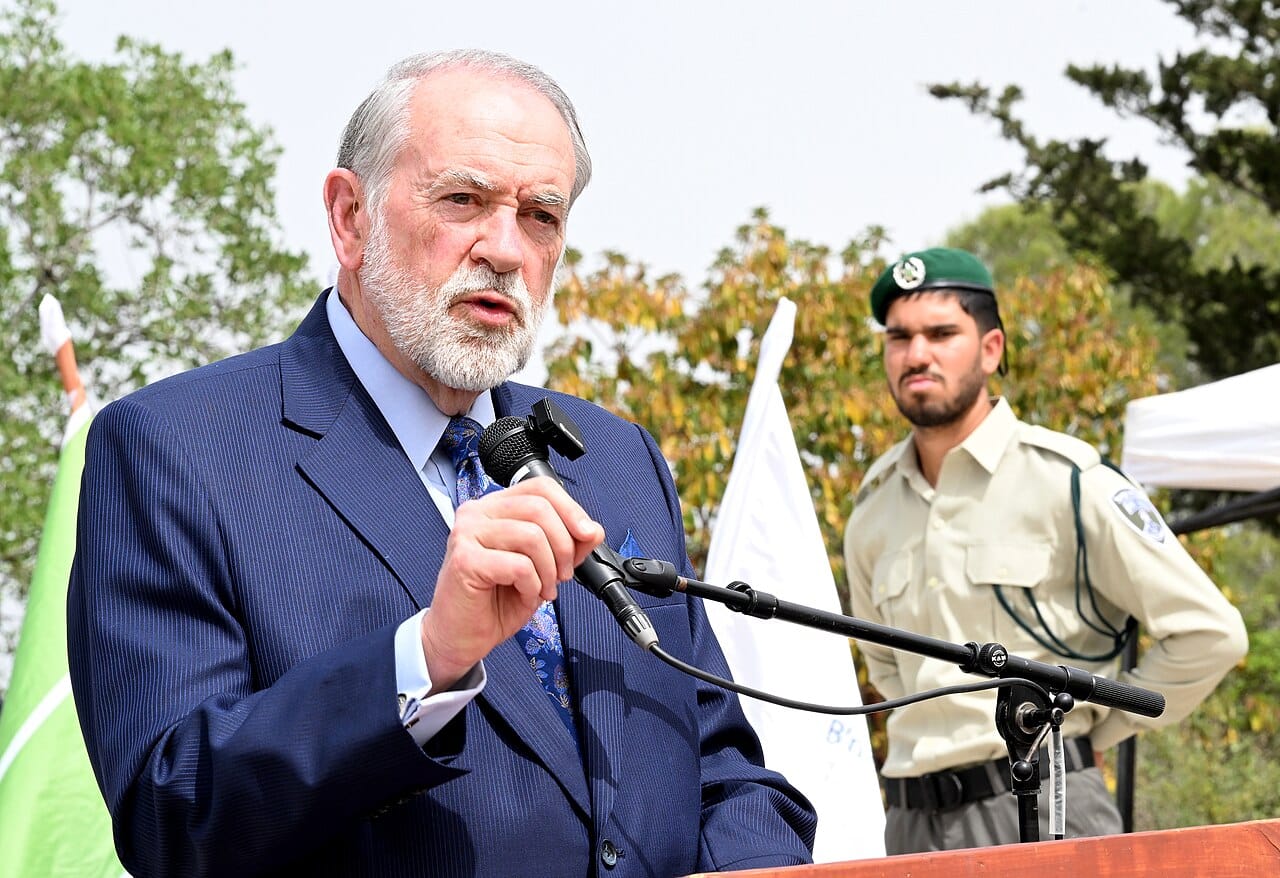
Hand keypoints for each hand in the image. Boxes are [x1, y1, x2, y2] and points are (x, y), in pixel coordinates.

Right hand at [420, 477, 603, 690]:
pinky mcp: (464, 560)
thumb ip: (567, 545)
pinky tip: (524, 594)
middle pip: (539, 508)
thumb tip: (593, 530)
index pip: (540, 487)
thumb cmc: (494, 601)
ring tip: (543, 588)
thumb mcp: (543, 568)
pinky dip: (532, 585)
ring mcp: (467, 534)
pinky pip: (519, 565)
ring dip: (549, 570)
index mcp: (495, 508)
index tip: (587, 534)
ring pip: (532, 536)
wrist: (460, 636)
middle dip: (564, 546)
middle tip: (562, 575)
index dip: (571, 509)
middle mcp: (477, 513)